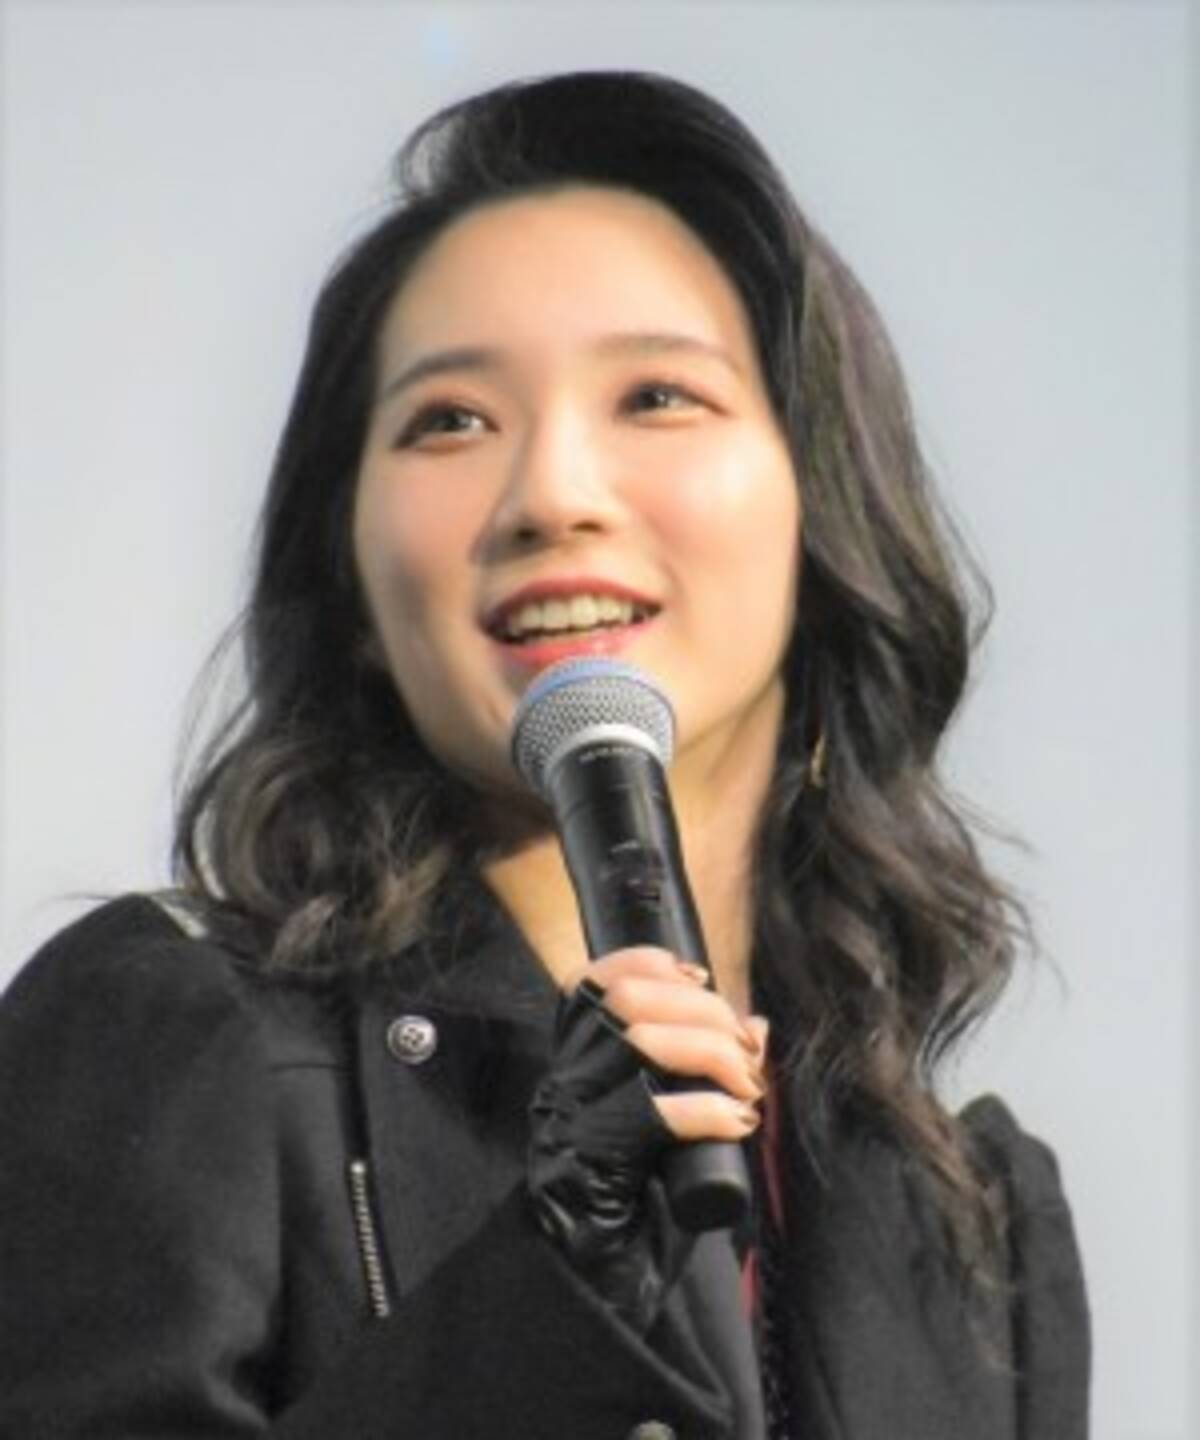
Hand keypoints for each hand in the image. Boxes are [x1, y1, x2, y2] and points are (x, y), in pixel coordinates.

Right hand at [527, 946, 766, 1329]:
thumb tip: (755, 1026)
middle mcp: (564, 1079)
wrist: (597, 1292)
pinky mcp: (588, 1158)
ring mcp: (570, 1116)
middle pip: (628, 998)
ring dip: (712, 1051)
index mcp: (576, 1064)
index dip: (648, 961)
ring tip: (748, 1086)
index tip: (702, 978)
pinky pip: (652, 1110)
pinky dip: (707, 1107)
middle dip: (702, 1009)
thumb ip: (708, 1076)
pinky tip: (736, 1122)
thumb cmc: (638, 1212)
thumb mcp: (677, 1129)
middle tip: (745, 1052)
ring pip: (640, 1039)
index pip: (592, 980)